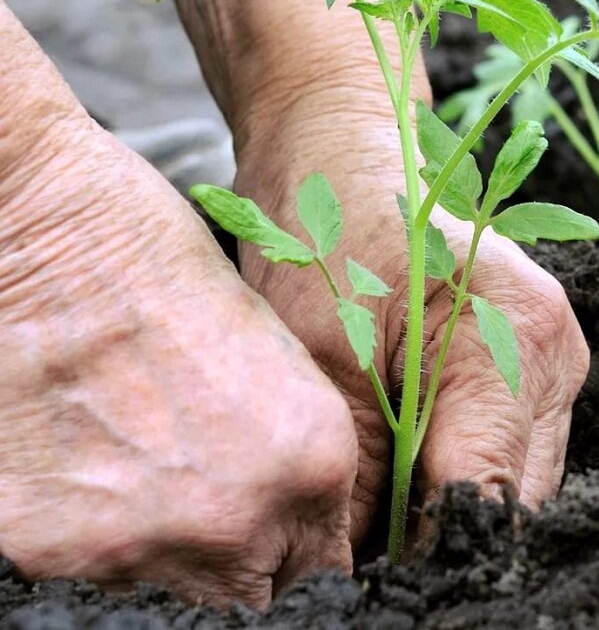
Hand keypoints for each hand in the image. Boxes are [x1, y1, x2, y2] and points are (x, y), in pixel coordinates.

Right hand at [0, 0, 356, 608]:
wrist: (49, 231)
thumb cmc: (162, 266)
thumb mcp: (272, 359)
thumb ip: (290, 457)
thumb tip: (285, 521)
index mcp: (312, 460)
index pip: (323, 570)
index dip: (297, 557)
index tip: (278, 547)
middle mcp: (239, 517)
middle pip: (254, 598)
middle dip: (244, 569)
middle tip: (212, 518)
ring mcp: (141, 541)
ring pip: (176, 597)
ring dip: (170, 559)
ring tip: (145, 485)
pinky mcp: (50, 547)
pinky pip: (95, 579)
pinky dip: (99, 544)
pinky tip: (92, 481)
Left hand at [234, 90, 589, 545]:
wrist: (343, 151)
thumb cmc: (327, 231)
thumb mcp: (324, 360)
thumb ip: (358, 477)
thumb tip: (359, 571)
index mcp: (517, 339)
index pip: (488, 497)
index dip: (428, 555)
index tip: (370, 582)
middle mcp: (556, 353)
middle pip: (516, 501)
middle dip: (442, 538)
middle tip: (366, 553)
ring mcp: (555, 360)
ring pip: (517, 482)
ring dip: (452, 507)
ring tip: (380, 510)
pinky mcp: (535, 364)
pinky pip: (509, 449)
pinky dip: (459, 472)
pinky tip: (407, 469)